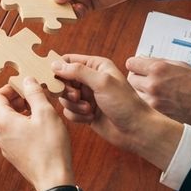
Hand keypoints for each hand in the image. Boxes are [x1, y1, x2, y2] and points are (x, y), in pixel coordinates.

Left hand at [0, 78, 74, 190]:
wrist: (54, 181)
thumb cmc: (50, 147)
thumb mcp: (45, 113)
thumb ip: (34, 93)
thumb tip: (27, 80)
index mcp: (3, 122)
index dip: (11, 88)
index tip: (26, 85)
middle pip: (4, 109)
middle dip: (20, 99)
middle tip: (37, 97)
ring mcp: (6, 146)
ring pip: (11, 122)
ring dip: (24, 112)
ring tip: (42, 111)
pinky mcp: (15, 155)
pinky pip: (16, 134)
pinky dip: (26, 126)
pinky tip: (43, 128)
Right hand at [52, 55, 182, 170]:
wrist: (136, 130)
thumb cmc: (125, 104)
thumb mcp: (102, 82)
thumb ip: (77, 71)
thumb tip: (55, 64)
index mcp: (96, 66)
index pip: (68, 60)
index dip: (58, 69)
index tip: (55, 79)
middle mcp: (90, 79)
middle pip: (62, 79)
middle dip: (66, 90)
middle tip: (76, 96)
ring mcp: (87, 96)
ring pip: (64, 97)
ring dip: (73, 105)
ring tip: (88, 109)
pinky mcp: (84, 111)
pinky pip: (68, 111)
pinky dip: (76, 115)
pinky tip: (90, 118)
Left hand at [126, 55, 190, 126]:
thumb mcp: (181, 65)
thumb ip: (160, 62)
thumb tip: (144, 60)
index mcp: (158, 69)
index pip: (131, 63)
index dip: (136, 64)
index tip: (139, 66)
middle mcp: (153, 84)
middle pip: (130, 78)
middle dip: (137, 77)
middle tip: (146, 78)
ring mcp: (152, 100)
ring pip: (134, 93)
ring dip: (140, 90)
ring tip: (154, 90)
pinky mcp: (155, 113)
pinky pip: (142, 104)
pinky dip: (146, 101)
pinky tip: (157, 100)